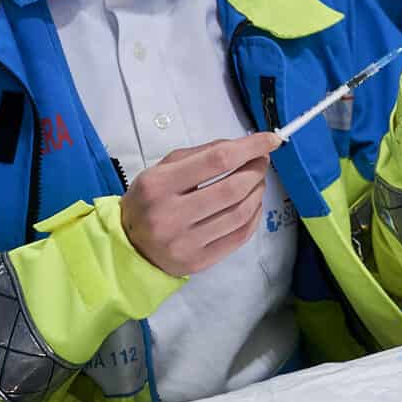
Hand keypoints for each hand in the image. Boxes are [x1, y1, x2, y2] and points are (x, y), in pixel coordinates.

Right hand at [120, 131, 279, 276]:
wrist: (130, 245)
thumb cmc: (150, 200)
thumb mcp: (163, 169)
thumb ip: (201, 154)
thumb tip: (244, 146)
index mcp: (158, 185)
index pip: (216, 160)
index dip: (250, 147)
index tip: (271, 140)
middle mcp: (170, 216)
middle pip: (232, 189)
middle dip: (256, 171)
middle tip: (262, 162)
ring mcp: (185, 243)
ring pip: (240, 213)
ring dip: (257, 192)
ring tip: (257, 182)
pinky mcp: (199, 262)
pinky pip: (240, 236)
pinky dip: (254, 215)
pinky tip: (253, 204)